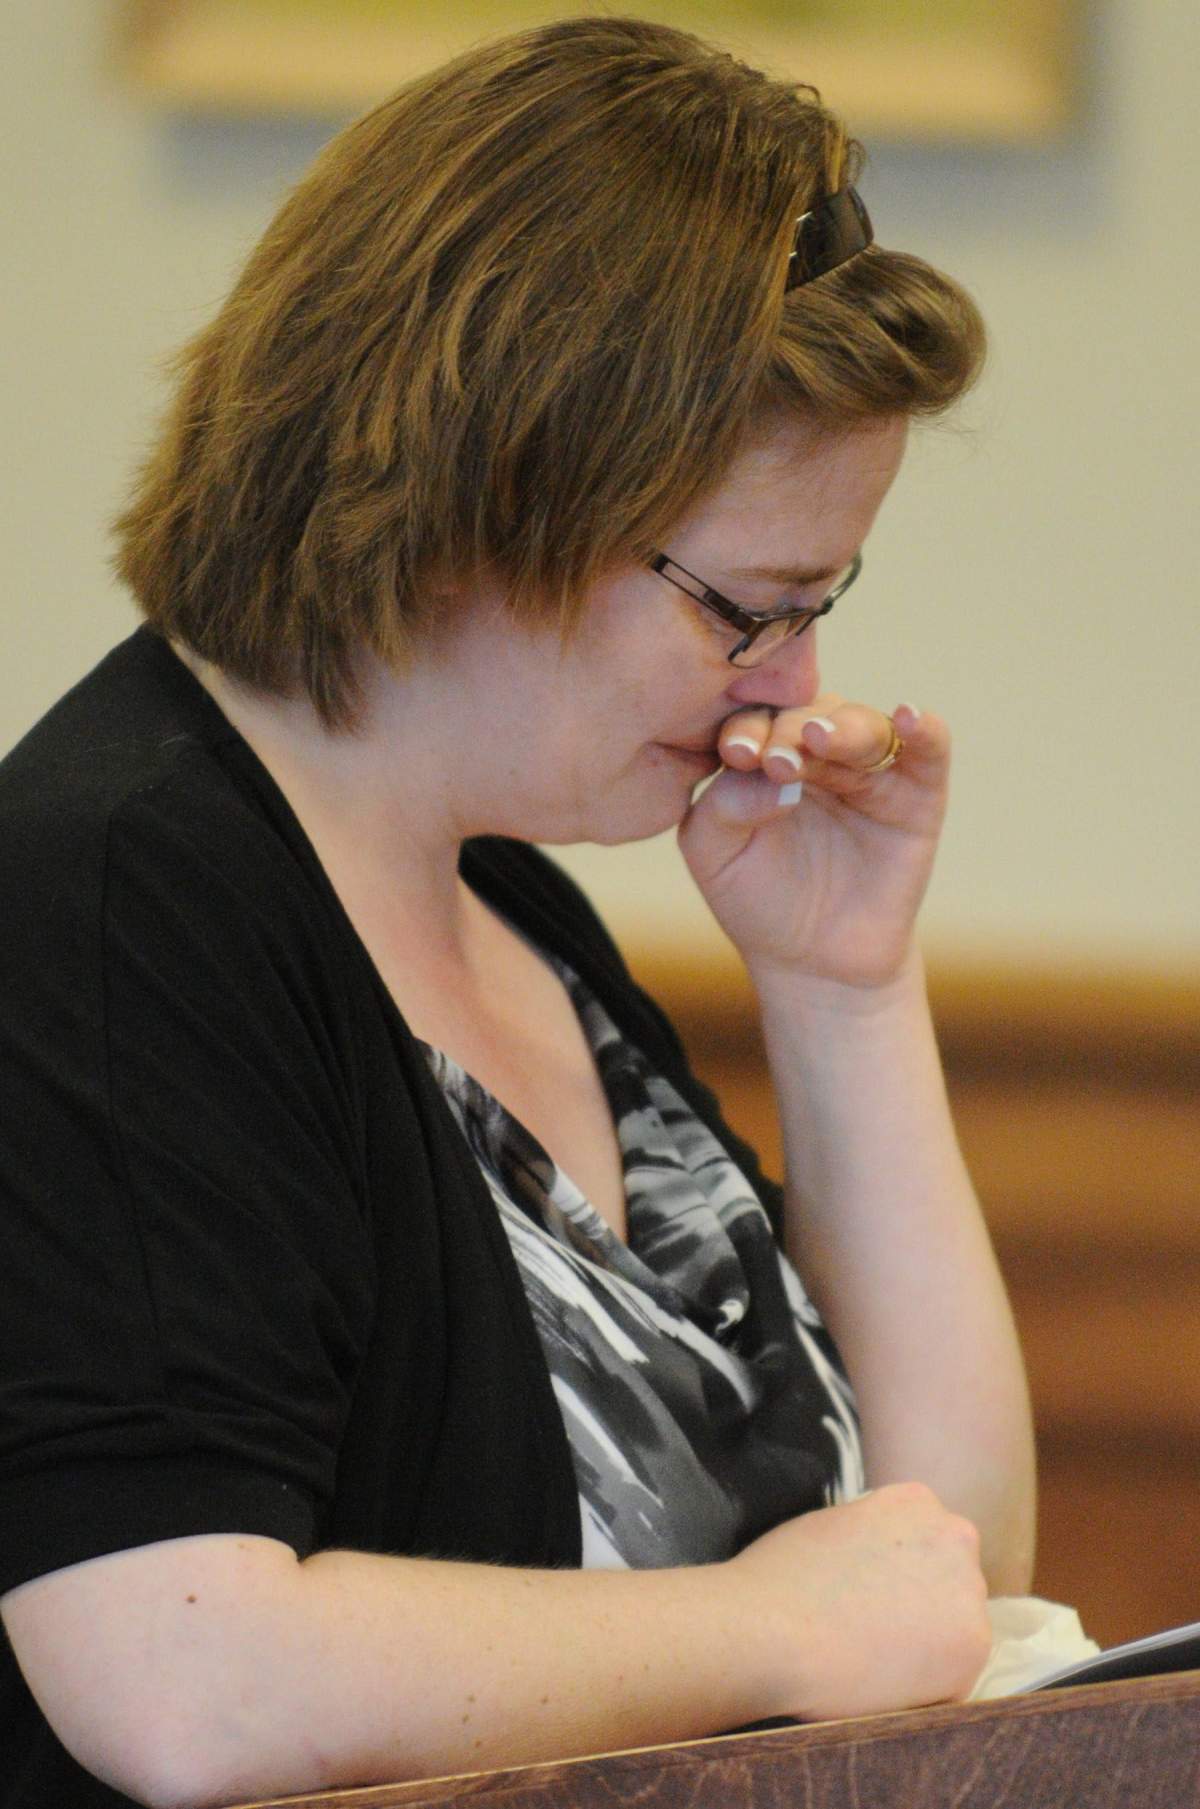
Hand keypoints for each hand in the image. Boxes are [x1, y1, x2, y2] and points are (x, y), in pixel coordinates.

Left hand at [677, 697, 946, 987]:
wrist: (814, 961)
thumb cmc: (757, 899)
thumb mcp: (715, 855)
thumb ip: (723, 807)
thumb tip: (769, 774)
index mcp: (764, 753)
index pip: (755, 720)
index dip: (746, 729)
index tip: (736, 753)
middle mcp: (818, 751)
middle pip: (810, 714)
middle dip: (792, 731)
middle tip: (779, 758)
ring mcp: (869, 770)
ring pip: (863, 726)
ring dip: (844, 729)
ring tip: (821, 739)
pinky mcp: (918, 794)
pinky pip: (927, 749)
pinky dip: (923, 729)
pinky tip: (907, 717)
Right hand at [725, 1482, 990, 1721]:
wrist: (771, 1628)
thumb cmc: (780, 1576)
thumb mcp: (833, 1524)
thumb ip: (874, 1534)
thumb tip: (881, 1559)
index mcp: (916, 1501)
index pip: (930, 1544)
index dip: (903, 1577)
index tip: (876, 1597)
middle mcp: (954, 1536)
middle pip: (952, 1581)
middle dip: (925, 1606)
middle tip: (878, 1631)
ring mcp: (969, 1590)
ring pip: (958, 1629)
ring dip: (930, 1648)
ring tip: (875, 1659)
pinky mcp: (973, 1647)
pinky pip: (955, 1677)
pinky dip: (927, 1689)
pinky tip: (883, 1683)